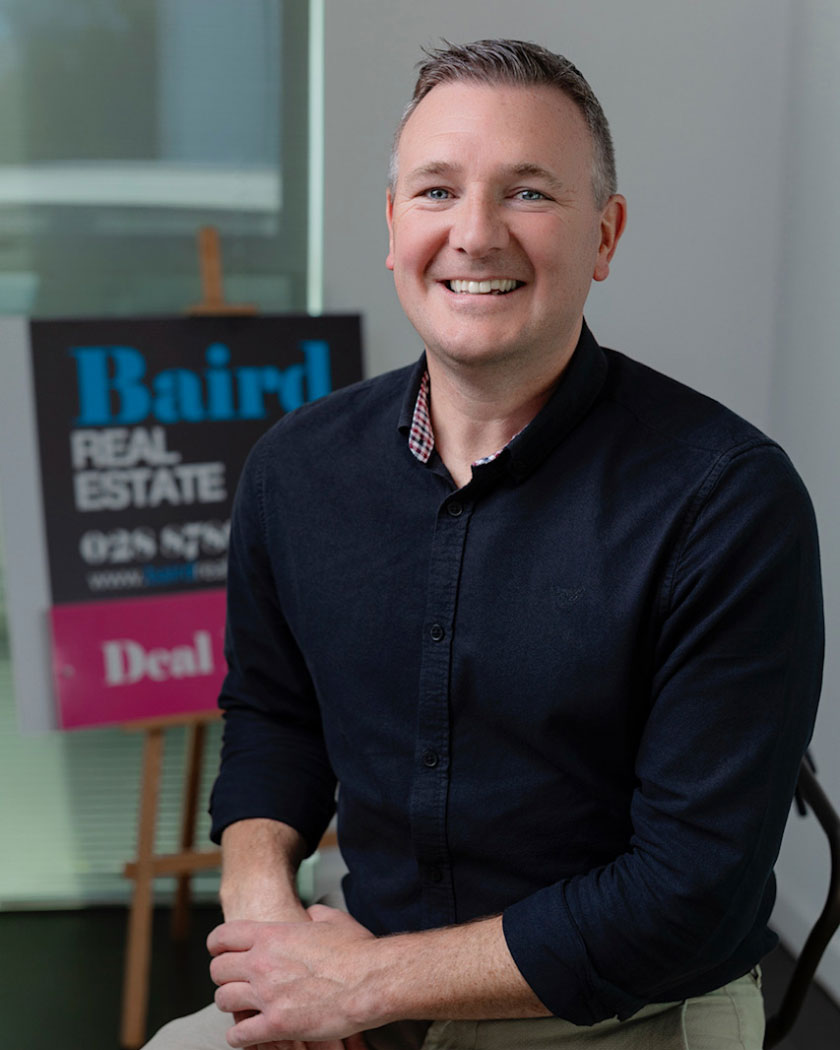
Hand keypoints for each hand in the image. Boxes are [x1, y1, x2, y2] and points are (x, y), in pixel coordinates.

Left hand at [208, 905, 377, 1047]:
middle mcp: (262, 963)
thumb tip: (309, 914)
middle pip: (218, 970)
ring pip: (223, 1001)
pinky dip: (241, 1036)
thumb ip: (313, 914)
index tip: (221, 953)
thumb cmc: (357, 950)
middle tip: (234, 982)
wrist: (372, 980)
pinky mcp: (276, 1025)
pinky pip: (239, 1035)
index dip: (218, 945)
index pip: (223, 937)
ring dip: (231, 1005)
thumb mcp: (332, 919)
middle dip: (224, 976)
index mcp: (272, 935)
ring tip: (242, 1008)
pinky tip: (250, 1034)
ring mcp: (266, 995)